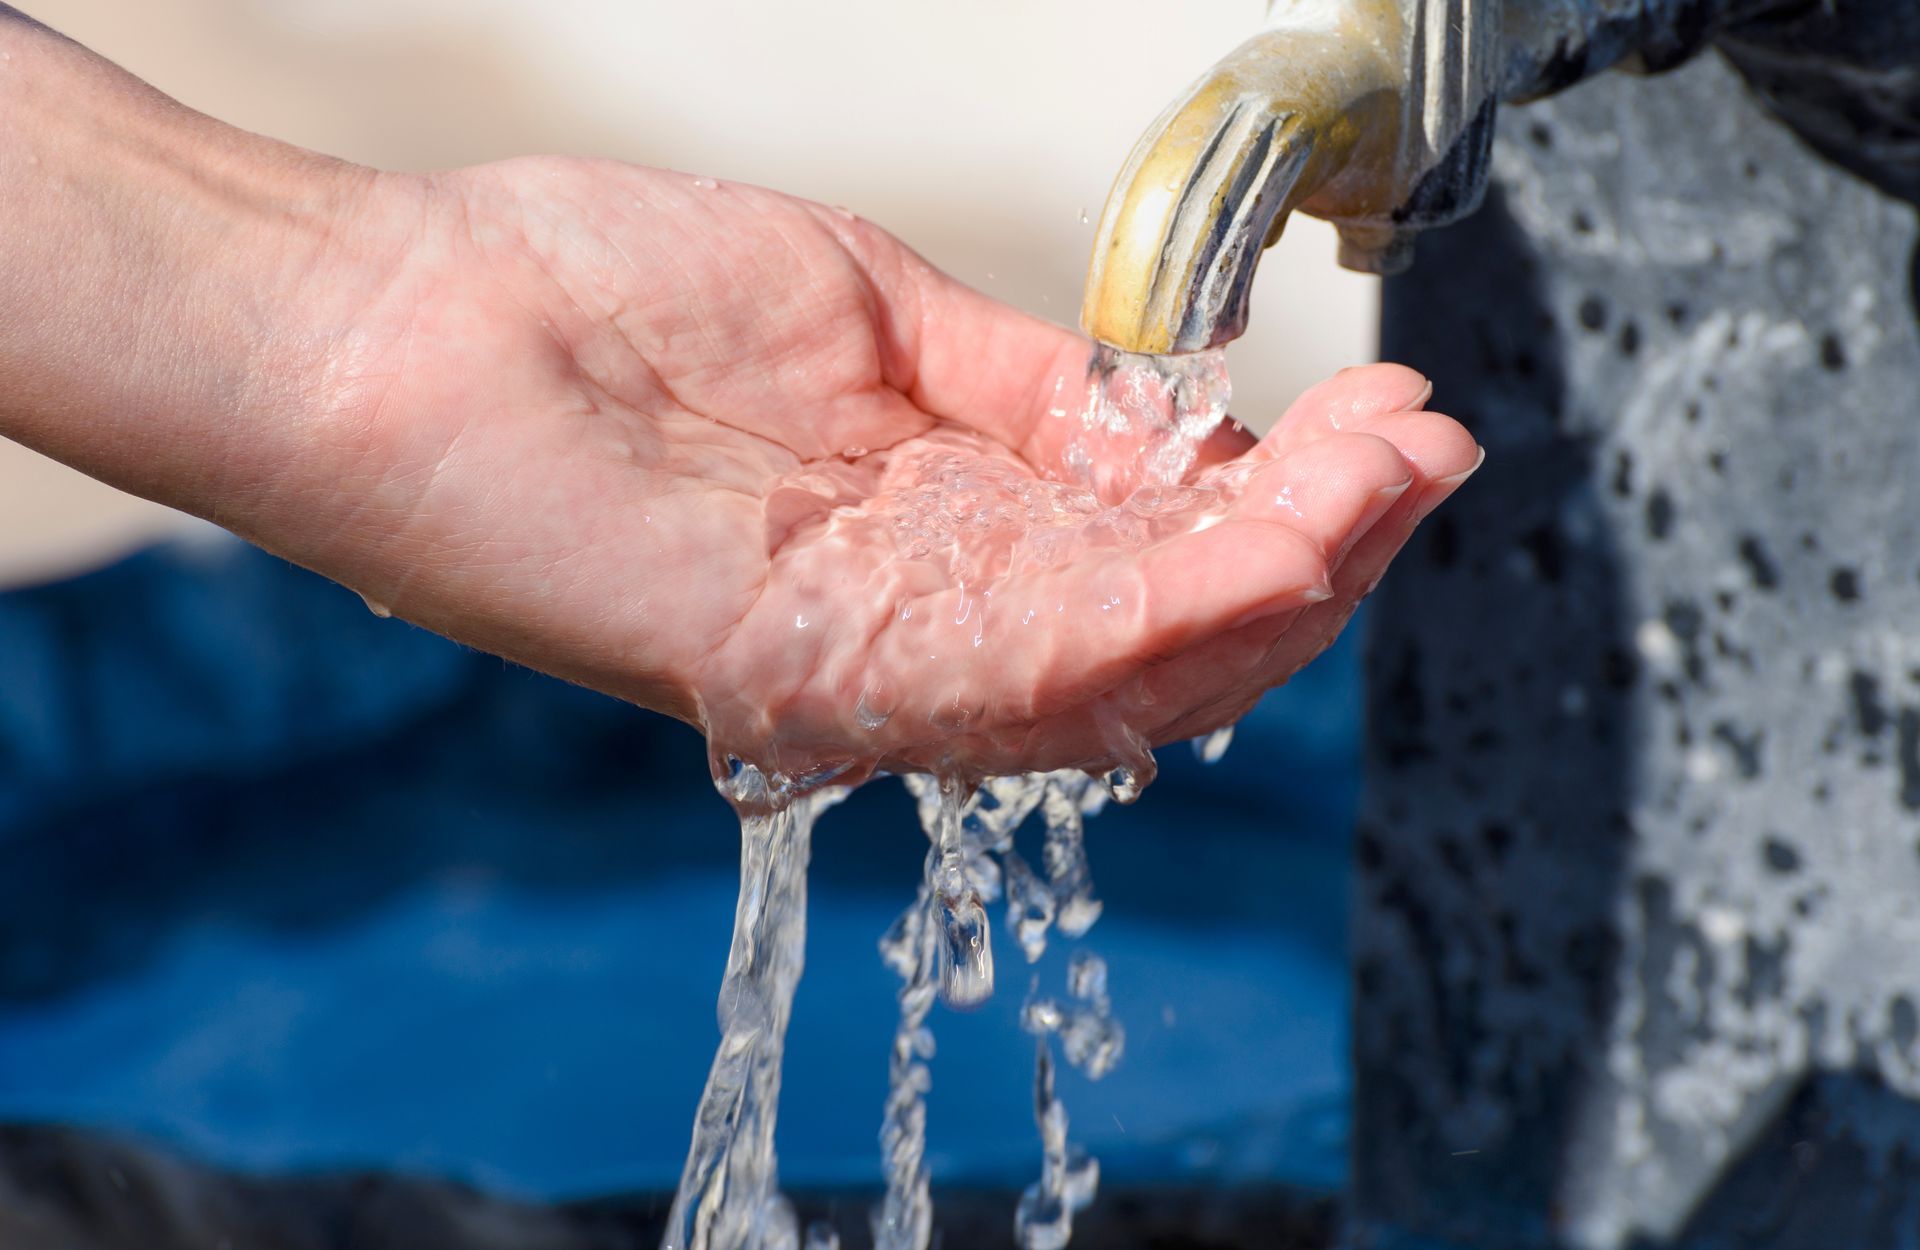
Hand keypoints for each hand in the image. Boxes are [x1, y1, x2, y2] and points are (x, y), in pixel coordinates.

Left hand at [276, 159, 1479, 780]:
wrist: (415, 323)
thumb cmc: (604, 299)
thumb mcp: (871, 317)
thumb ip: (1025, 388)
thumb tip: (1173, 410)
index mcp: (948, 534)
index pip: (1154, 560)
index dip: (1288, 504)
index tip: (1390, 416)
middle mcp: (929, 619)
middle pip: (1168, 639)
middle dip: (1318, 551)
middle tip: (1423, 451)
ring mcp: (876, 659)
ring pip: (1124, 676)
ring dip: (1275, 588)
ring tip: (1386, 485)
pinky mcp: (810, 674)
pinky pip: (1013, 677)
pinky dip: (1154, 620)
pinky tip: (1264, 543)